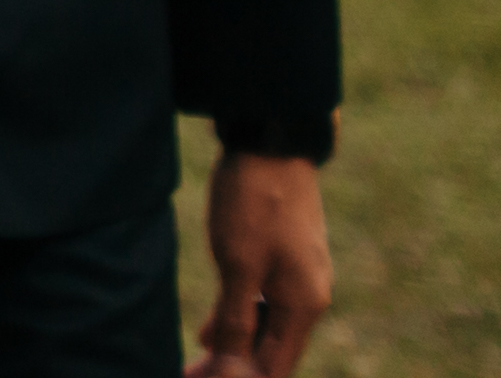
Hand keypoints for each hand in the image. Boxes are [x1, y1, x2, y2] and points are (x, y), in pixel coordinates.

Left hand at [197, 150, 331, 377]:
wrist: (272, 145)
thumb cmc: (254, 203)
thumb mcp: (238, 264)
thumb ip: (237, 317)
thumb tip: (232, 366)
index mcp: (304, 306)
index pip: (275, 367)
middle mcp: (309, 297)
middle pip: (272, 351)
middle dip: (235, 369)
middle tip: (191, 375)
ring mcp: (300, 277)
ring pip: (267, 327)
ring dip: (235, 346)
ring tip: (198, 360)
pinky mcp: (285, 258)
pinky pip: (264, 303)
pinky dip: (239, 319)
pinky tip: (213, 330)